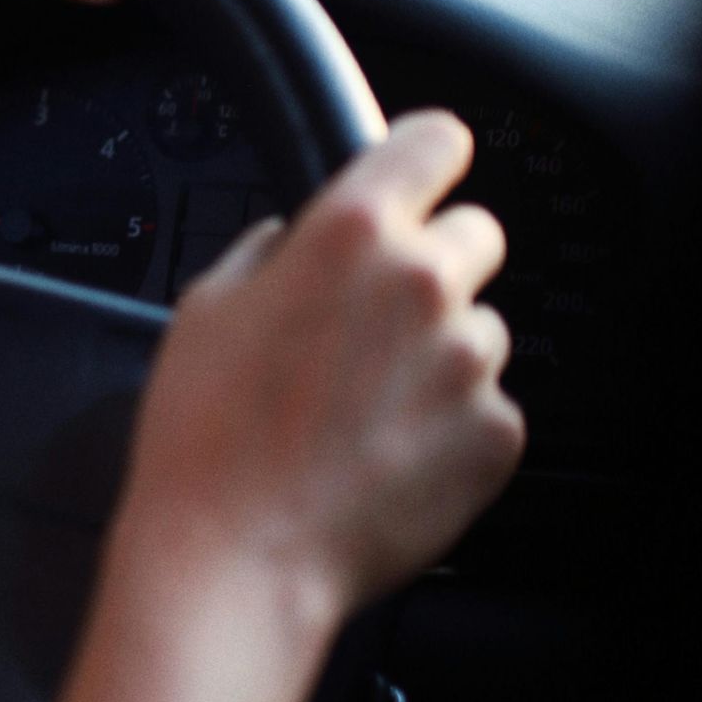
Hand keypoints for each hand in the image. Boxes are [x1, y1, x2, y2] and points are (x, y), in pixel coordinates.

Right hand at [122, 112, 521, 619]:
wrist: (236, 560)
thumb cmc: (205, 437)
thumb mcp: (208, 307)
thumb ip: (273, 251)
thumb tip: (296, 240)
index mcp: (352, 232)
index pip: (437, 141)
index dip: (425, 160)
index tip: (419, 179)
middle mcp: (424, 283)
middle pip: (476, 234)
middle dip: (434, 265)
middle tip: (376, 322)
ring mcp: (468, 362)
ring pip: (482, 327)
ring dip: (443, 352)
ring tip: (370, 407)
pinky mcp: (496, 434)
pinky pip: (490, 407)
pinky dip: (452, 427)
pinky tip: (389, 454)